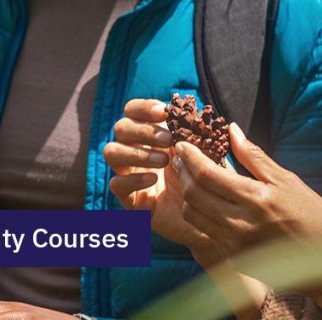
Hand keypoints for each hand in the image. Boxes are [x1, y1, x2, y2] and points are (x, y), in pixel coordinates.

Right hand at [103, 99, 211, 250]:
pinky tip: (153, 180)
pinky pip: (116, 184)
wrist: (211, 214)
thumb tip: (195, 110)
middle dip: (143, 130)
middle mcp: (135, 150)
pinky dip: (133, 179)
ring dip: (136, 153)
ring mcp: (130, 173)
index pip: (132, 110)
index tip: (164, 112)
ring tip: (163, 161)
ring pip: (111, 152)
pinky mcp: (130, 198)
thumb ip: (197, 131)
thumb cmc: (207, 177)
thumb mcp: (205, 151)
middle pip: (120, 127)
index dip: (143, 107)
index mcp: (151, 133)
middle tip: (168, 140)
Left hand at [172, 124, 321, 256]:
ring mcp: (235, 244)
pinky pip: (206, 232)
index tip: (182, 144)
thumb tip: (231, 130)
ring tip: (191, 178)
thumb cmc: (314, 215)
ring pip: (193, 216)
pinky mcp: (235, 259)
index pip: (207, 174)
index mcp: (255, 199)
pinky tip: (206, 201)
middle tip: (182, 157)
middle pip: (193, 195)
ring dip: (187, 194)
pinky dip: (200, 213)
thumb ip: (254, 156)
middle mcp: (240, 224)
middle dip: (183, 172)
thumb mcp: (287, 180)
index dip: (190, 157)